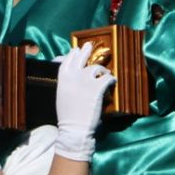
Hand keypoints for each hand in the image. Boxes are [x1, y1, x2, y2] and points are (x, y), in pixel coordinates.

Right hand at [53, 44, 114, 161]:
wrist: (74, 128)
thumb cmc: (68, 115)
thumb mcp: (62, 95)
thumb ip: (66, 83)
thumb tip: (72, 76)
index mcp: (62, 78)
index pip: (67, 59)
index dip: (72, 54)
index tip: (75, 50)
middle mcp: (73, 75)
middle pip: (81, 56)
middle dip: (86, 50)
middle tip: (89, 45)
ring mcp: (86, 79)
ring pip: (96, 67)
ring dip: (102, 70)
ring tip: (106, 73)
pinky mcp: (98, 86)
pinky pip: (107, 77)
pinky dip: (111, 79)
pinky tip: (113, 81)